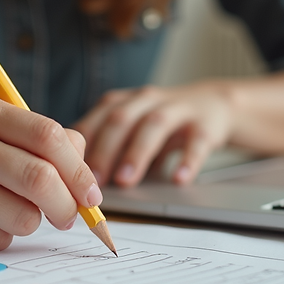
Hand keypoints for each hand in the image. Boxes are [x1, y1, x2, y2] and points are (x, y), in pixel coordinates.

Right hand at [0, 93, 102, 252]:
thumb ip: (38, 141)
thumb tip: (86, 164)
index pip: (47, 135)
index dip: (80, 169)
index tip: (92, 193)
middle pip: (41, 179)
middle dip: (67, 206)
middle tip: (68, 217)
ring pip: (23, 217)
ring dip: (27, 223)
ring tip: (2, 213)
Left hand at [73, 82, 233, 187]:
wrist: (215, 105)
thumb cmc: (164, 124)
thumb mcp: (133, 131)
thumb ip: (109, 150)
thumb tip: (76, 184)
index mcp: (124, 102)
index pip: (96, 118)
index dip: (81, 144)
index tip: (69, 171)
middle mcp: (146, 100)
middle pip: (121, 119)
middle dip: (104, 150)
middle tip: (92, 181)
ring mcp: (177, 109)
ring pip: (154, 125)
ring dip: (136, 153)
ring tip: (125, 180)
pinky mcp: (206, 123)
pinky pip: (197, 140)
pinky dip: (188, 161)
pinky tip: (179, 179)